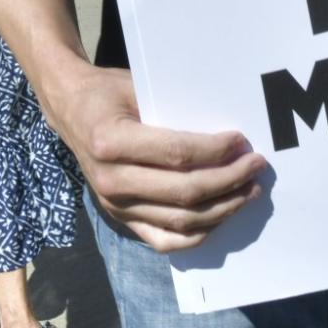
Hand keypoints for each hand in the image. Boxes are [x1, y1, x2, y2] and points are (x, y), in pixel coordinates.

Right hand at [50, 61, 266, 251]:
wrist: (70, 110)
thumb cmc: (108, 93)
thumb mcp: (136, 87)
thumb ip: (174, 110)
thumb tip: (227, 135)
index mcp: (110, 142)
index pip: (176, 154)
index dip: (215, 152)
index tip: (242, 142)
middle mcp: (109, 180)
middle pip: (184, 191)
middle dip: (229, 180)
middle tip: (256, 166)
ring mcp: (114, 205)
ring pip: (180, 220)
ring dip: (222, 208)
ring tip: (249, 191)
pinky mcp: (120, 219)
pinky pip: (165, 240)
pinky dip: (198, 234)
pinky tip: (222, 216)